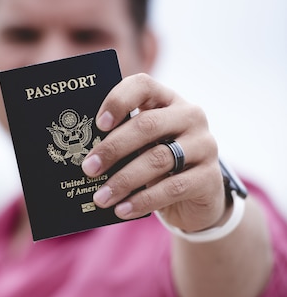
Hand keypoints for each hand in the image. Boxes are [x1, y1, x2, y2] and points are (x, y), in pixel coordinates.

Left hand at [81, 73, 225, 231]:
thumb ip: (123, 142)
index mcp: (168, 101)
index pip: (143, 85)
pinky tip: (122, 210)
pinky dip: (143, 201)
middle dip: (113, 148)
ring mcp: (204, 146)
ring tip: (101, 197)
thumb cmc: (159, 167)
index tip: (98, 124)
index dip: (118, 101)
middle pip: (147, 125)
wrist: (196, 201)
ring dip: (124, 180)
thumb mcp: (142, 148)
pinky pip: (172, 188)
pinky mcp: (210, 177)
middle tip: (88, 168)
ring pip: (158, 159)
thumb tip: (86, 157)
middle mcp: (190, 117)